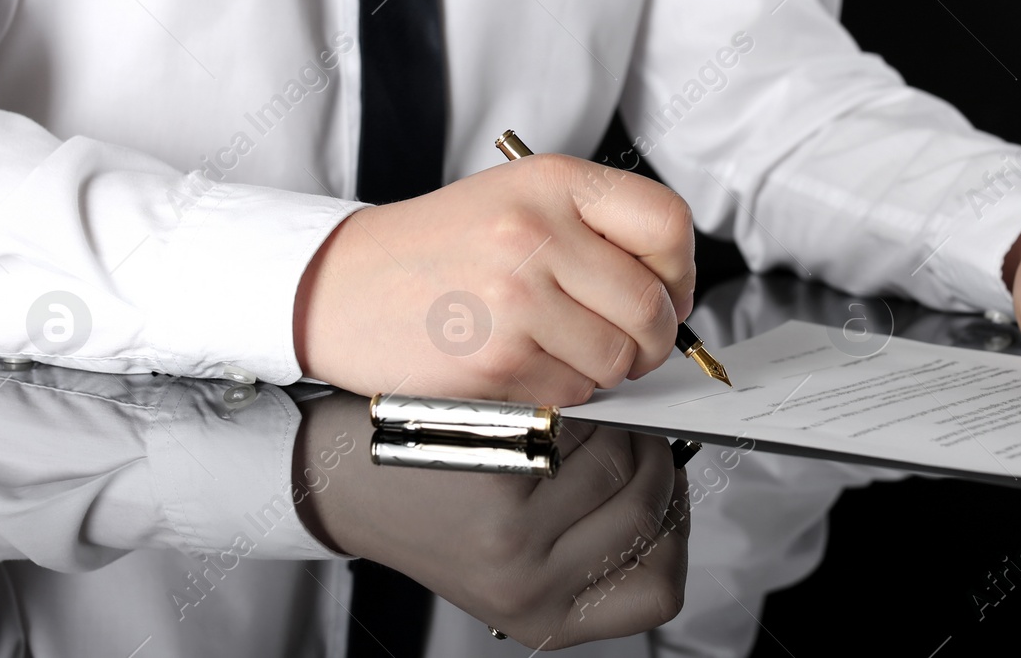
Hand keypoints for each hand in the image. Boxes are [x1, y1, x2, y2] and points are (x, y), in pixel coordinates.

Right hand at [293, 154, 695, 401]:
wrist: (340, 286)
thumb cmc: (436, 249)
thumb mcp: (518, 199)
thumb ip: (595, 229)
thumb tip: (674, 295)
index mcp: (553, 181)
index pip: (668, 224)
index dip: (680, 271)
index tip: (667, 293)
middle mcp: (537, 231)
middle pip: (652, 306)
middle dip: (651, 339)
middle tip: (626, 343)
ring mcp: (516, 297)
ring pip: (618, 359)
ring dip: (603, 370)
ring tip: (559, 349)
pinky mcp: (496, 359)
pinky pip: (572, 392)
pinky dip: (560, 391)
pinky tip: (522, 365)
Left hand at [294, 392, 689, 647]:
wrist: (347, 479)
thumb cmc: (440, 503)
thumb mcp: (521, 555)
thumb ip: (592, 537)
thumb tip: (670, 476)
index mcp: (548, 617)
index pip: (659, 591)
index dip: (673, 532)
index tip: (659, 491)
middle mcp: (533, 588)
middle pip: (649, 510)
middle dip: (647, 456)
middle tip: (621, 431)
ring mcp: (512, 537)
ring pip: (620, 459)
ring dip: (609, 423)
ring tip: (569, 420)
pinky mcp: (493, 478)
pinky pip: (580, 427)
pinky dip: (574, 403)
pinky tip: (541, 407)